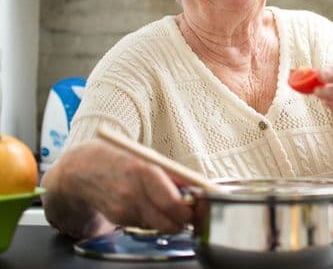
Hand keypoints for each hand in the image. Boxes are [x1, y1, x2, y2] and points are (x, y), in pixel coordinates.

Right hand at [56, 140, 192, 233]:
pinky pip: (144, 224)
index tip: (200, 208)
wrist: (80, 168)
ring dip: (168, 220)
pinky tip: (145, 205)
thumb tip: (196, 189)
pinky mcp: (117, 219)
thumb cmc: (120, 159)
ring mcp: (123, 209)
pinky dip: (151, 219)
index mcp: (145, 171)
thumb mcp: (147, 158)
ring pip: (158, 226)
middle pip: (168, 222)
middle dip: (184, 221)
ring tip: (166, 206)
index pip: (173, 202)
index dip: (190, 210)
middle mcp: (133, 193)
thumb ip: (171, 175)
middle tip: (190, 214)